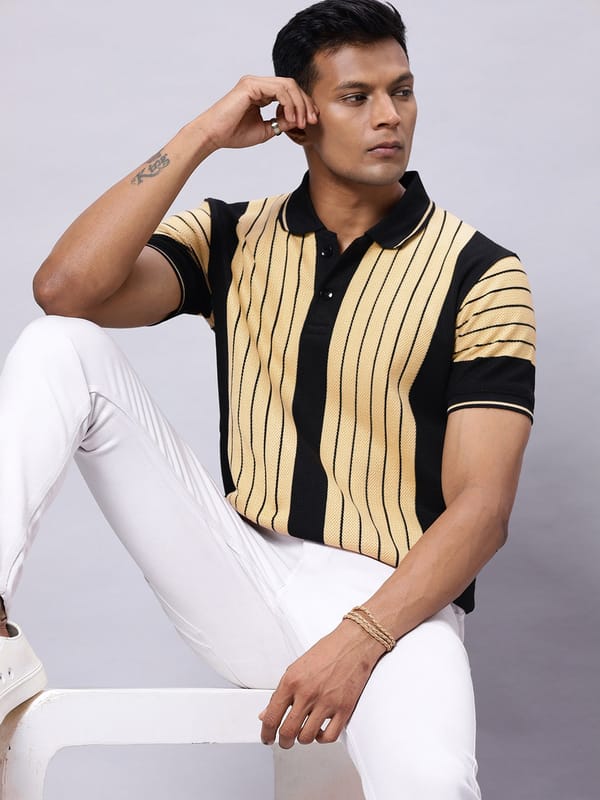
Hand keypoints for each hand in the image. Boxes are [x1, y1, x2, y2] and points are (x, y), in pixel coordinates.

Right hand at [194, 75, 318, 151]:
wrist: (213, 135)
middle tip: (312, 121)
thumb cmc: (234, 134)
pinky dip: (289, 104)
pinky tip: (290, 118)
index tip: (311, 122)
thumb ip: (282, 123)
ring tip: (301, 122)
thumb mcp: (266, 130)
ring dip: (299, 104)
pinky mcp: (251, 85)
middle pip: (292, 86)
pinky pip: (279, 90)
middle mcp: (259, 84)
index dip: (303, 106)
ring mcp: (255, 82)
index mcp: (262, 93)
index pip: (289, 93)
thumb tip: (300, 120)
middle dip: (305, 103)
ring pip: (288, 86)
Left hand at [259, 619, 385, 748]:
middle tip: (284, 741)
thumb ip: (280, 692)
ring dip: (303, 739)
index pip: (271, 717)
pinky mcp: (344, 708)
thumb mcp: (296, 668)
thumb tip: (266, 713)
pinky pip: (330, 736)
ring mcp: (326, 702)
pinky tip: (321, 731)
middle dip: (284, 742)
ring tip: (303, 733)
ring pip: (307, 737)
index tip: (267, 738)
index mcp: (291, 681)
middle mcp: (307, 693)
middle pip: (288, 731)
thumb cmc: (326, 652)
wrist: (352, 644)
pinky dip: (323, 739)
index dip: (266, 733)